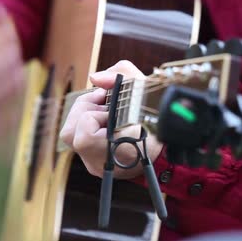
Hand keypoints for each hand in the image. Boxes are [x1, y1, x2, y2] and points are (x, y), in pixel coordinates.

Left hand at [60, 60, 163, 178]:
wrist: (171, 146)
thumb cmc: (158, 117)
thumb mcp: (144, 86)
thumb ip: (119, 74)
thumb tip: (94, 78)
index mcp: (115, 150)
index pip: (84, 134)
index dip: (93, 113)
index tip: (110, 103)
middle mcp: (101, 162)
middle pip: (70, 134)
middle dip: (84, 112)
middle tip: (103, 103)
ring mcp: (97, 166)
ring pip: (73, 138)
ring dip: (85, 118)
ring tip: (104, 111)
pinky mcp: (96, 165)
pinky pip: (82, 142)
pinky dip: (90, 126)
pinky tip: (106, 120)